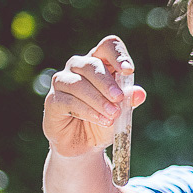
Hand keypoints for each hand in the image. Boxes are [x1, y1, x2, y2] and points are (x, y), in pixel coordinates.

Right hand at [43, 35, 147, 156]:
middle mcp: (78, 67)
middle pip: (92, 63)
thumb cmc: (102, 123)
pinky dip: (87, 111)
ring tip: (112, 116)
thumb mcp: (120, 114)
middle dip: (107, 82)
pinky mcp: (53, 100)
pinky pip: (68, 101)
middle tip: (118, 99)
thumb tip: (139, 92)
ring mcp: (63, 81)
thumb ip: (128, 102)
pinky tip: (100, 120)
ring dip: (98, 100)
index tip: (128, 70)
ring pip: (79, 83)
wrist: (84, 146)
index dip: (118, 54)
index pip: (107, 46)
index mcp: (99, 63)